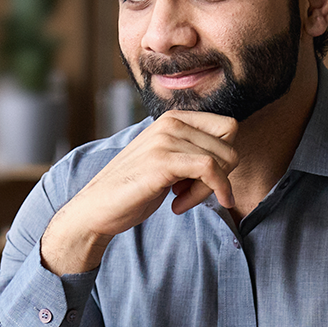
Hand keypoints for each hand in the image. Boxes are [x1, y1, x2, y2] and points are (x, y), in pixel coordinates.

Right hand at [41, 111, 238, 274]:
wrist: (96, 207)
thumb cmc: (133, 189)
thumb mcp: (167, 161)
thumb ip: (192, 151)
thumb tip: (230, 156)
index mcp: (173, 119)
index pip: (228, 127)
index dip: (224, 158)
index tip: (203, 180)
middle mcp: (170, 122)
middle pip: (229, 144)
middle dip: (220, 176)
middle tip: (192, 194)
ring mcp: (165, 139)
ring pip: (221, 160)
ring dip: (209, 190)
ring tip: (181, 201)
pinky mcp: (163, 161)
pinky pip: (210, 170)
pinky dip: (209, 192)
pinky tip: (180, 207)